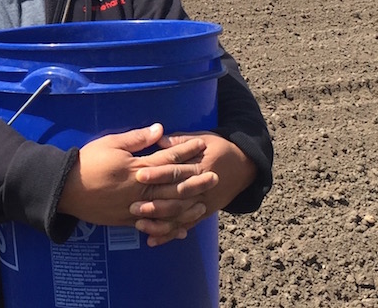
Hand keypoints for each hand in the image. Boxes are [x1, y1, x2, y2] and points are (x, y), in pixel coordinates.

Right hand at [57, 124, 217, 227]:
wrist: (67, 189)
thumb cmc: (88, 162)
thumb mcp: (111, 143)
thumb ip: (137, 138)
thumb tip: (160, 130)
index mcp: (138, 168)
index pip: (168, 158)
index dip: (186, 150)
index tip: (201, 145)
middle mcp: (141, 189)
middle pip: (175, 184)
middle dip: (196, 179)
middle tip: (215, 175)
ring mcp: (135, 207)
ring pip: (169, 208)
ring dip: (188, 204)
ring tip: (203, 201)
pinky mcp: (127, 220)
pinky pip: (153, 226)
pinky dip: (169, 228)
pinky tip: (181, 229)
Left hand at [130, 132, 255, 245]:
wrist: (245, 166)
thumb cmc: (218, 148)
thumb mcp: (202, 138)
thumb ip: (179, 140)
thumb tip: (158, 139)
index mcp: (199, 166)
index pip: (175, 171)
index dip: (157, 174)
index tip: (139, 175)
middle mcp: (201, 187)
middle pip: (176, 197)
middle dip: (155, 203)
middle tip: (133, 206)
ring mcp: (203, 203)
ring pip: (180, 216)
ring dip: (159, 222)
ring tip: (139, 224)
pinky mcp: (203, 214)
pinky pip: (185, 226)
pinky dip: (169, 234)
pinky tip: (152, 240)